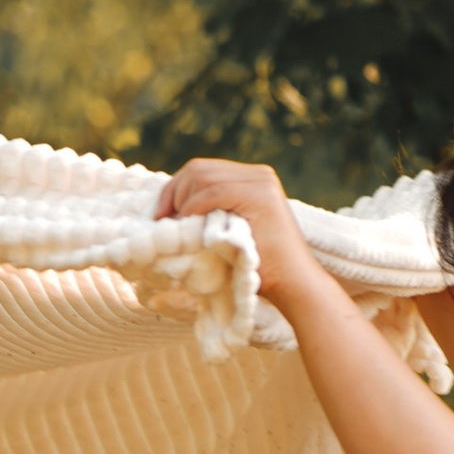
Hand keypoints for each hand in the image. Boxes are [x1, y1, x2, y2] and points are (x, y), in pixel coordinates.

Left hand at [153, 157, 322, 313]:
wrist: (294, 285)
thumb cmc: (256, 269)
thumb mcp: (228, 234)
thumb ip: (210, 216)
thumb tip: (169, 213)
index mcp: (251, 180)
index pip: (201, 170)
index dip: (174, 190)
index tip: (159, 217)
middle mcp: (258, 175)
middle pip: (199, 169)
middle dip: (173, 194)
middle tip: (160, 223)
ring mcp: (262, 183)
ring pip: (202, 177)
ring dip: (182, 202)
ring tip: (178, 229)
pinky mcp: (261, 196)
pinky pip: (213, 192)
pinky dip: (194, 207)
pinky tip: (190, 227)